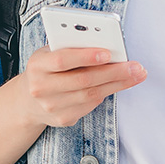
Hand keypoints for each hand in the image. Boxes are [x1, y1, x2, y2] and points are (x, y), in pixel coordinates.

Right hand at [17, 47, 145, 127]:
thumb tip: (107, 44)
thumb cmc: (47, 68)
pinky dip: (107, 93)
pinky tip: (120, 84)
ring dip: (118, 84)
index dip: (86, 56)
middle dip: (113, 72)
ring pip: (91, 95)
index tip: (108, 52)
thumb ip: (72, 47)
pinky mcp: (62, 119)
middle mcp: (41, 88)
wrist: (27, 100)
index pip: (62, 60)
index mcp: (37, 65)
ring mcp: (51, 107)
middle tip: (136, 66)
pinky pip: (90, 106)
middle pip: (83, 80)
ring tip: (136, 74)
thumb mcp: (51, 52)